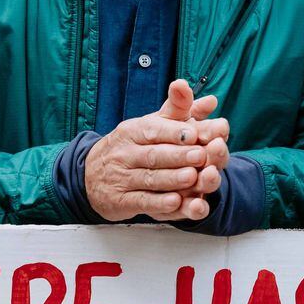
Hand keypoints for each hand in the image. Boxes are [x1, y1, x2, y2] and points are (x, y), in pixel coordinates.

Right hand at [85, 81, 230, 222]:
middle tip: (200, 155)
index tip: (194, 133)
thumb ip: (181, 112)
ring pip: (149, 178)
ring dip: (172, 179)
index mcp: (132, 131)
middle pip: (153, 155)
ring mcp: (121, 178)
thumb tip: (212, 101)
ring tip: (192, 178)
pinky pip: (141, 201)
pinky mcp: (121, 201)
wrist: (91, 176)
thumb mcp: (151, 125)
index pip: (152, 129)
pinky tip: (175, 202)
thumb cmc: (132, 147)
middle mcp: (124, 153)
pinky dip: (158, 203)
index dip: (173, 132)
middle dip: (178, 156)